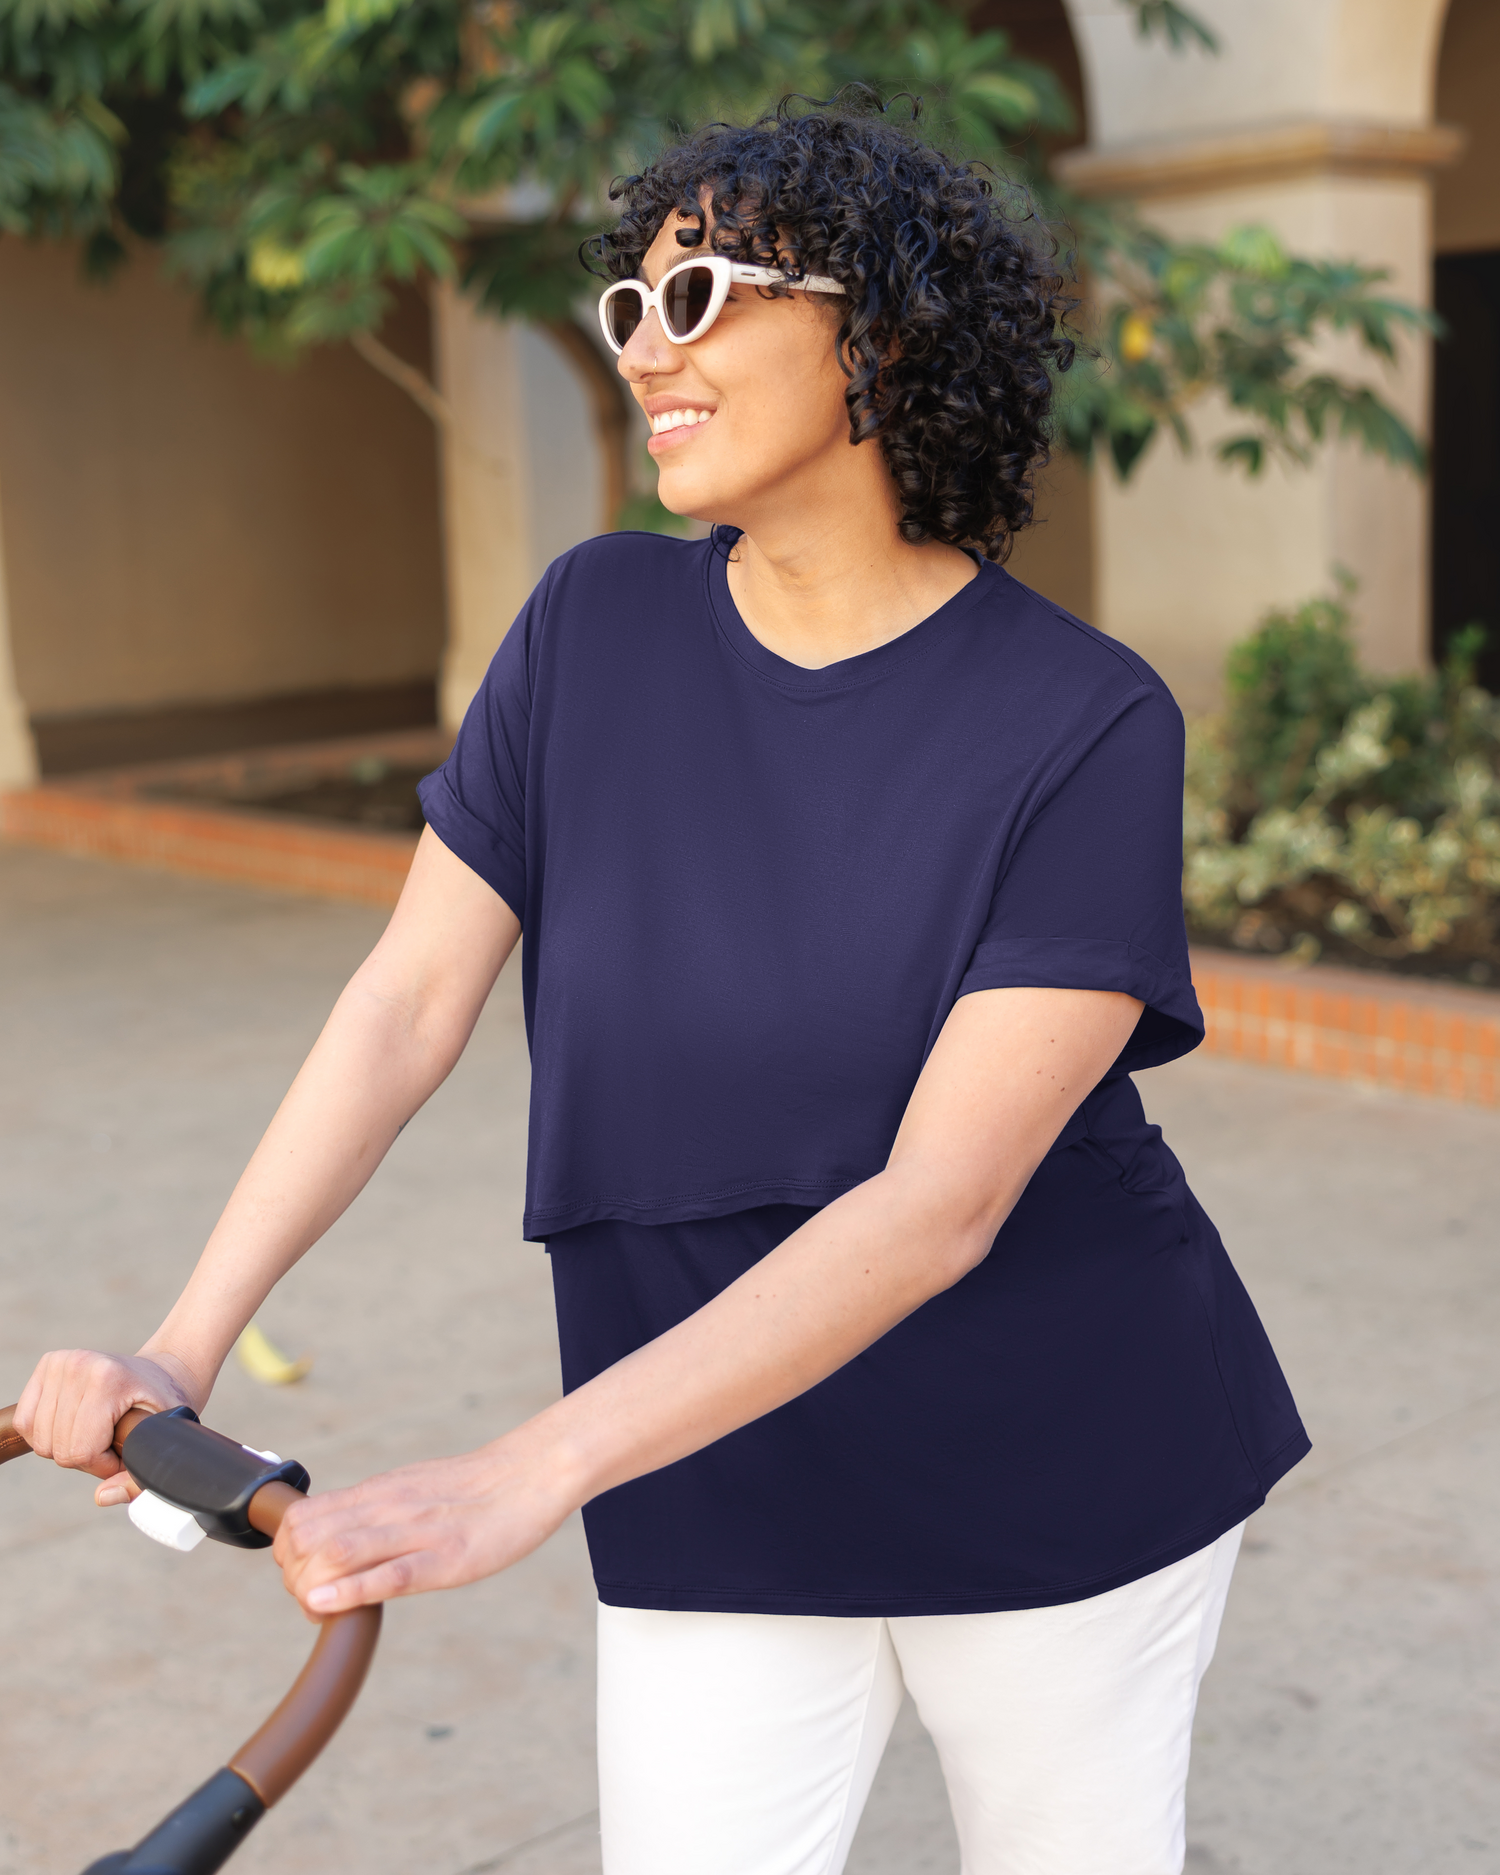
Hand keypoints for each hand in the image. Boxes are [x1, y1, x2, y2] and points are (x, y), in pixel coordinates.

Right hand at [13, 1349, 199, 1503]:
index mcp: (108, 1379)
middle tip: (111, 1443)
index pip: (81, 1451)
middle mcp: (79, 1365)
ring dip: (67, 1447)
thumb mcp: (163, 1440)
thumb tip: (102, 1497)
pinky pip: (26, 1422)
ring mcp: (60, 1362)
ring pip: (40, 1439)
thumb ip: (138, 1479)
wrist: (161, 1371)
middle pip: (59, 1449)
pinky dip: (46, 1433)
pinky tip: (73, 1426)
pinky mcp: (47, 1365)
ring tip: (96, 1433)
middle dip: (86, 1458)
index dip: (102, 1466)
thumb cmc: (163, 1406)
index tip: (122, 1454)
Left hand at [273, 1438, 576, 1619]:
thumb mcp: (411, 1488)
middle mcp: (387, 1507)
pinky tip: (327, 1605)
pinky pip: (387, 1574)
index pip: (302, 1518)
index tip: (299, 1575)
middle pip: (306, 1538)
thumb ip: (373, 1510)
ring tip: (320, 1607)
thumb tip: (336, 1533)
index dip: (286, 1553)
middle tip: (310, 1598)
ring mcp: (414, 1531)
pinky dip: (348, 1591)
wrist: (530, 1475)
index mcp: (378, 1492)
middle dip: (293, 1576)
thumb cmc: (473, 1488)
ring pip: (336, 1552)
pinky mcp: (444, 1558)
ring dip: (311, 1587)